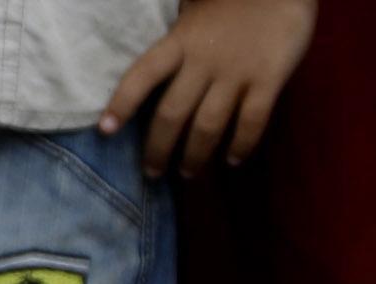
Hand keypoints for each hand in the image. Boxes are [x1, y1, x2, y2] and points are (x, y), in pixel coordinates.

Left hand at [99, 0, 314, 176]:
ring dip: (195, 156)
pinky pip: (251, 121)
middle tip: (153, 173)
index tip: (105, 129)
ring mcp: (237, 72)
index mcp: (180, 42)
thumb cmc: (233, 0)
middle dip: (158, 149)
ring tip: (188, 173)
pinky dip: (241, 144)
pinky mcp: (269, 78)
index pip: (142, 75)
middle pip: (171, 114)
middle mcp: (203, 61)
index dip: (123, 103)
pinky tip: (233, 160)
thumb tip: (155, 68)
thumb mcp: (194, 11)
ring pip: (207, 125)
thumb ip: (177, 40)